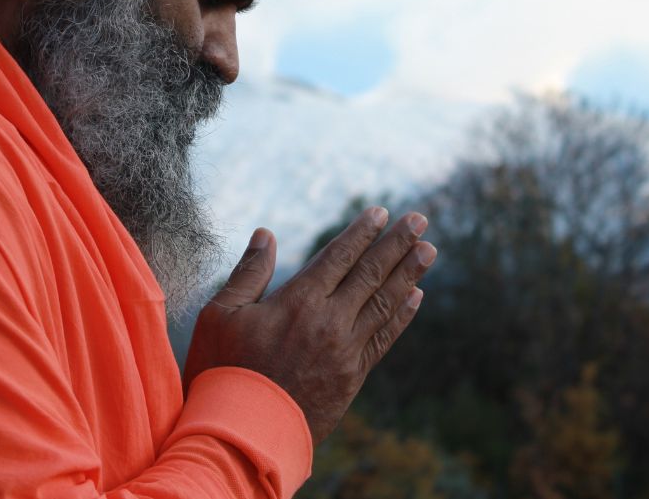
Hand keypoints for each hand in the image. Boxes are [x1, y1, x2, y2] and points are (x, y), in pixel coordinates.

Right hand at [182, 207, 436, 443]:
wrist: (243, 435)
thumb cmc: (223, 372)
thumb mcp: (220, 314)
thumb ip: (248, 272)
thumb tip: (265, 234)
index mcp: (298, 301)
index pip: (339, 256)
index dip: (362, 233)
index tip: (381, 212)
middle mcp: (329, 321)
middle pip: (370, 274)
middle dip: (396, 244)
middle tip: (420, 221)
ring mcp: (344, 351)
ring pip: (383, 303)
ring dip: (408, 274)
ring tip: (428, 251)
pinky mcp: (351, 377)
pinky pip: (383, 338)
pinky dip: (400, 316)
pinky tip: (414, 298)